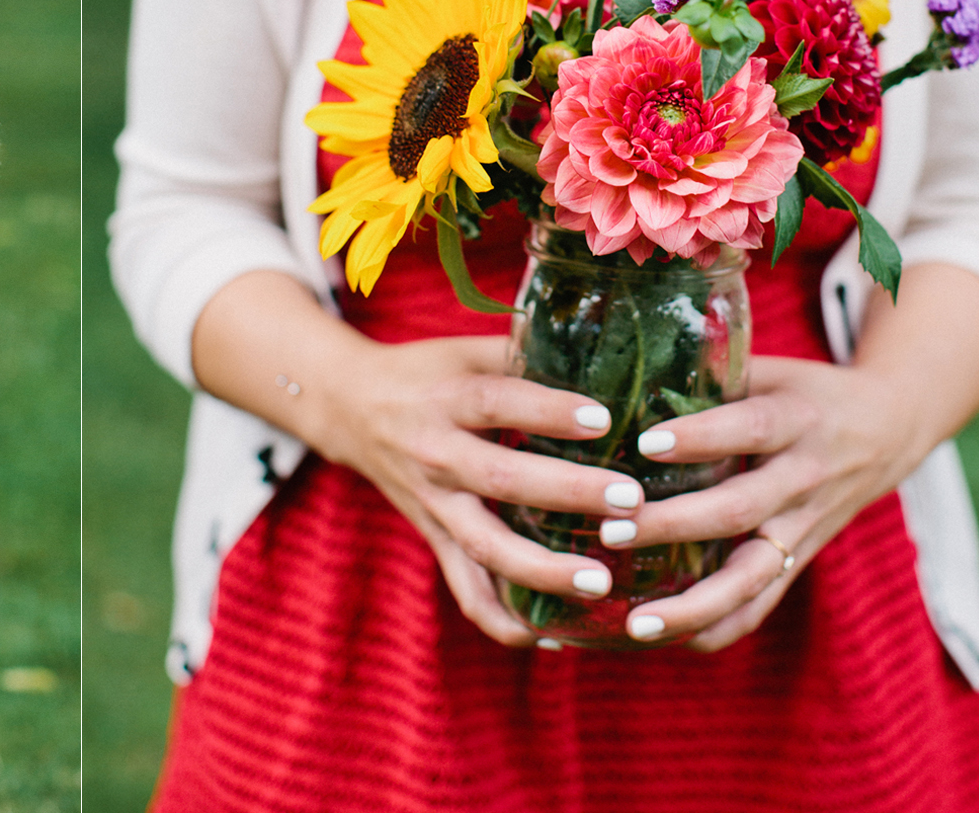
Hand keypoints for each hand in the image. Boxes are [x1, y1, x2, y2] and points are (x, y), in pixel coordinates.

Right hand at [320, 333, 659, 648]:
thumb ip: (526, 351)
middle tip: (631, 502)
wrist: (348, 408)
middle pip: (499, 480)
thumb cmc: (425, 372)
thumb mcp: (464, 349)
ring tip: (600, 582)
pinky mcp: (433, 537)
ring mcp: (433, 503)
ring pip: (483, 548)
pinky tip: (555, 636)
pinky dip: (505, 622)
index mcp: (445, 398)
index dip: (548, 411)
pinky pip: (466, 591)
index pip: (497, 403)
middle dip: (567, 493)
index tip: (604, 418)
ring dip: (542, 571)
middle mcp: (435, 453)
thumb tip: (608, 342)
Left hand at [599, 355, 921, 649]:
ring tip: (635, 622)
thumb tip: (624, 370)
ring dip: (693, 603)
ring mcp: (805, 526)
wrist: (891, 428)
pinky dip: (719, 627)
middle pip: (740, 509)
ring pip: (753, 575)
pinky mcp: (801, 558)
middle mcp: (804, 478)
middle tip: (611, 531)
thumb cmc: (806, 391)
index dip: (700, 437)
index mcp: (796, 419)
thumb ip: (709, 373)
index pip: (748, 429)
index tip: (645, 443)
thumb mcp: (769, 369)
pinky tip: (669, 640)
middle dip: (674, 524)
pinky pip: (763, 603)